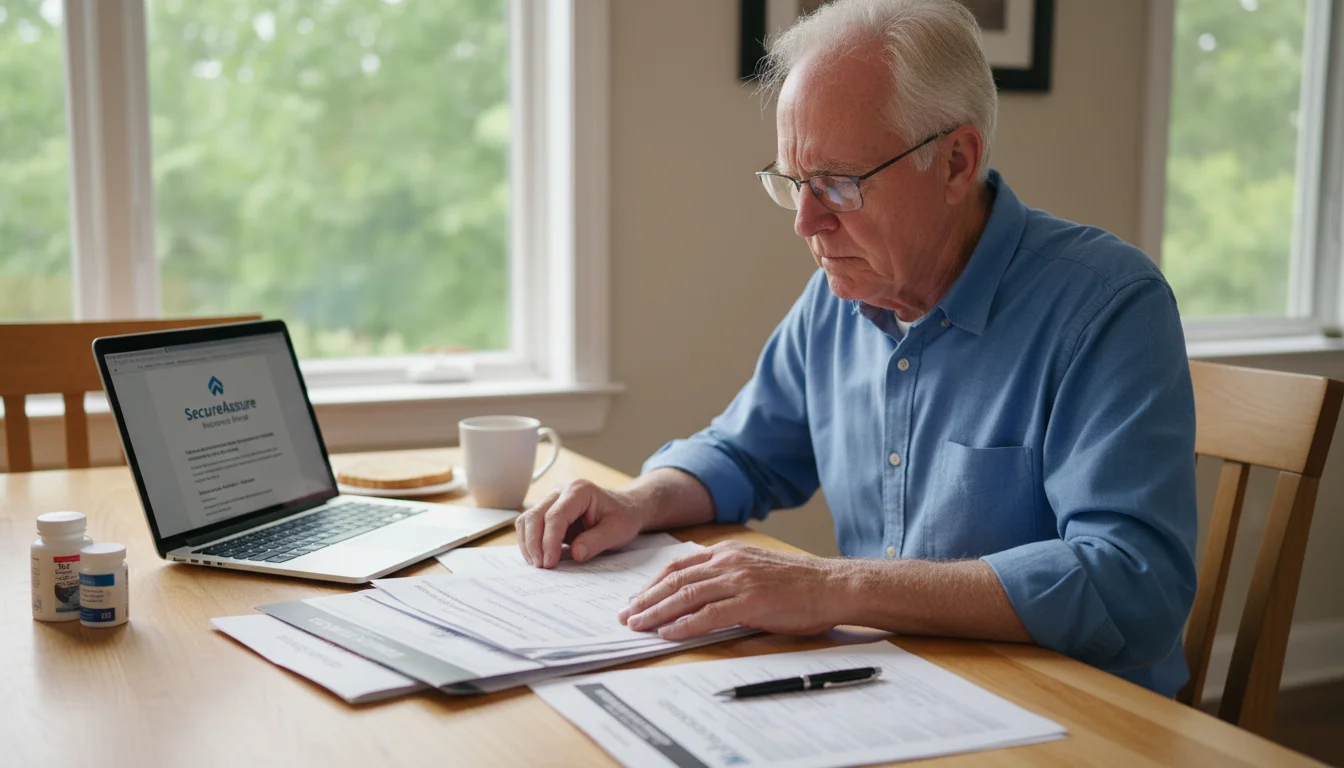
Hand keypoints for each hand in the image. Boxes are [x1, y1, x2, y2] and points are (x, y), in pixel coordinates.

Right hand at [515, 479, 648, 567]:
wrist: (624, 509)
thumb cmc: (622, 517)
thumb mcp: (617, 531)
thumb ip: (596, 541)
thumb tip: (575, 553)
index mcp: (579, 490)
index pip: (555, 515)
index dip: (549, 540)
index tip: (549, 562)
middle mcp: (561, 491)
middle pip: (535, 516)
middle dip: (534, 544)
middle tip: (541, 567)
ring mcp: (552, 499)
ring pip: (527, 519)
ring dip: (528, 543)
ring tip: (538, 565)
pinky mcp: (547, 511)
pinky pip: (529, 525)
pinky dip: (529, 542)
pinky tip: (537, 557)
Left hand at [616, 541, 847, 640]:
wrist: (833, 585)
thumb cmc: (799, 583)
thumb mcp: (756, 568)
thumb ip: (727, 576)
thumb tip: (699, 596)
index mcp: (727, 552)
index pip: (677, 566)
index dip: (652, 584)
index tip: (635, 599)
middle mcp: (728, 562)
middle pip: (674, 580)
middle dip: (645, 599)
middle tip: (626, 616)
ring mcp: (739, 580)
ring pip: (686, 595)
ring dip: (657, 612)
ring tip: (638, 626)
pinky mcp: (750, 601)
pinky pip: (708, 614)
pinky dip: (683, 624)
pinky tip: (668, 634)